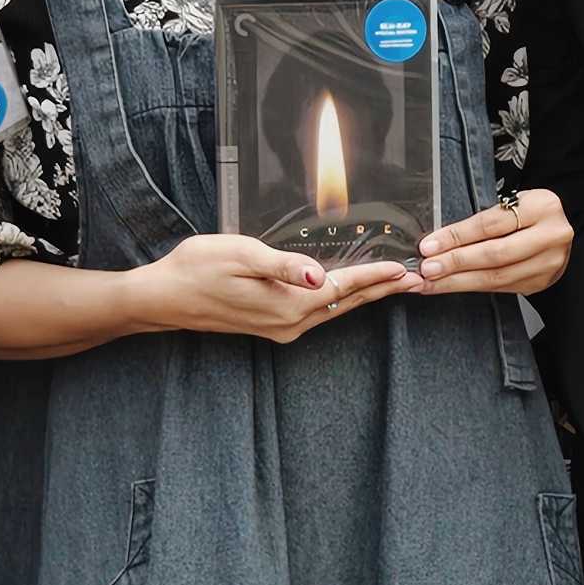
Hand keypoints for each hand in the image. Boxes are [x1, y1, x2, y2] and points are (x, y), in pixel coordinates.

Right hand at [135, 235, 414, 341]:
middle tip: (419, 279)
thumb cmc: (198, 268)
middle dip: (384, 290)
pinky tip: (350, 290)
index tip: (408, 269)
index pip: (344, 287)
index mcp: (288, 304)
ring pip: (335, 309)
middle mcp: (291, 323)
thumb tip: (319, 275)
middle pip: (348, 303)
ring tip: (395, 284)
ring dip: (366, 296)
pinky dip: (342, 299)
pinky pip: (318, 312)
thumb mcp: (240, 256)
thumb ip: (282, 265)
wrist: (164, 298)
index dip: (377, 277)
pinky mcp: (272, 325)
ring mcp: (282, 328)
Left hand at [415, 187, 571, 295]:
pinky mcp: (540, 282)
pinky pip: (500, 287)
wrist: (557, 231)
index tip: (430, 245)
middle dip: (456, 262)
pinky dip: (472, 286)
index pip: (491, 224)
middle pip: (495, 254)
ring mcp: (549, 263)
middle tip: (427, 268)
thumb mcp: (512, 203)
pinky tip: (452, 285)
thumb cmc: (528, 213)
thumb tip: (437, 241)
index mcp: (542, 207)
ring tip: (431, 282)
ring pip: (496, 277)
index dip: (457, 236)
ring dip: (458, 281)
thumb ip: (483, 220)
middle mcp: (551, 236)